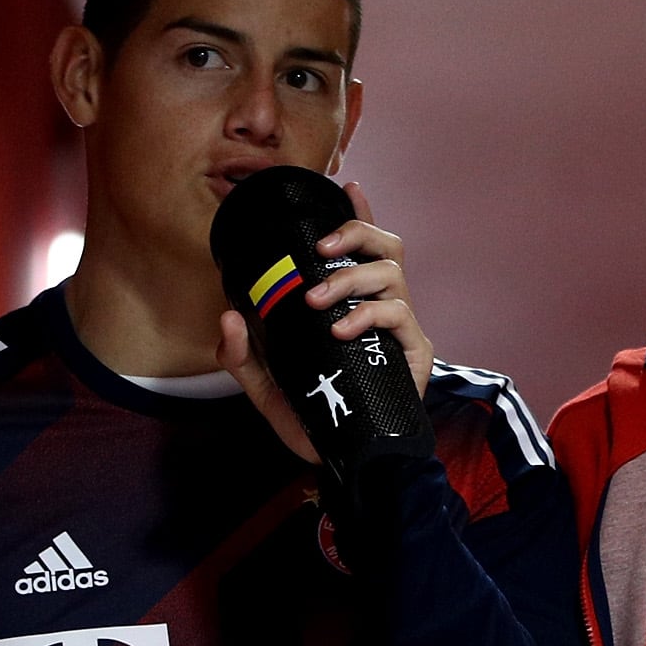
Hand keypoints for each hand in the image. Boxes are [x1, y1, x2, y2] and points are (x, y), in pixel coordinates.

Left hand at [219, 181, 434, 463]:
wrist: (341, 461)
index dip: (360, 212)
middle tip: (321, 246)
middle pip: (387, 246)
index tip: (347, 185)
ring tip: (318, 301)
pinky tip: (343, 329)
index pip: (362, 249)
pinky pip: (400, 316)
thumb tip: (230, 314)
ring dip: (352, 277)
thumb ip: (240, 353)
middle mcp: (381, 308)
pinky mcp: (415, 354)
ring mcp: (401, 330)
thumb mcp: (264, 384)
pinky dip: (369, 314)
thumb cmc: (311, 416)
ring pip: (392, 273)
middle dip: (357, 231)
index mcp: (353, 304)